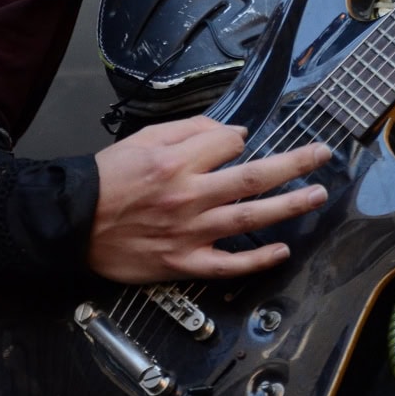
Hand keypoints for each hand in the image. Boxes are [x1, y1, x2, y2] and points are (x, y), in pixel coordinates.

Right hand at [89, 114, 331, 283]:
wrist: (72, 222)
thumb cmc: (109, 178)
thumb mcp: (145, 137)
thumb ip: (190, 131)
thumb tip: (232, 133)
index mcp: (178, 161)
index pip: (230, 143)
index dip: (241, 139)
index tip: (241, 142)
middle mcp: (189, 195)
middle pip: (255, 177)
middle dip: (295, 163)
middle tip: (322, 155)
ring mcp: (189, 232)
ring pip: (250, 217)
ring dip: (290, 206)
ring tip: (317, 195)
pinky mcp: (182, 262)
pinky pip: (227, 265)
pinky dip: (256, 260)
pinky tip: (280, 250)